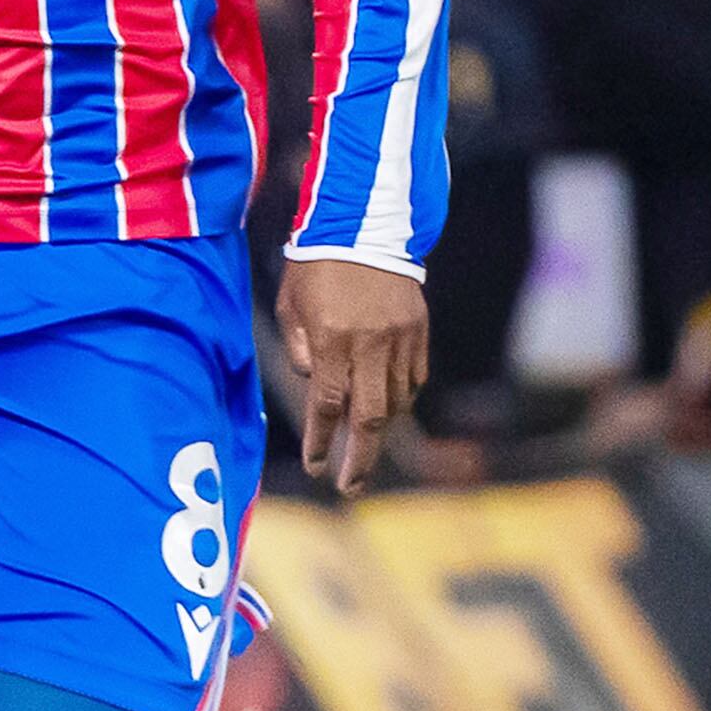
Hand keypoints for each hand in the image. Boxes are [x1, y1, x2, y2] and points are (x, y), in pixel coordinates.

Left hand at [277, 255, 426, 494]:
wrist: (367, 224)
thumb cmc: (317, 264)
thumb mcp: (291, 304)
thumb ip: (300, 348)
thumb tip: (312, 383)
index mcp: (333, 339)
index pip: (327, 405)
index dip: (321, 441)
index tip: (316, 468)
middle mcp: (370, 345)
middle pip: (370, 417)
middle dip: (360, 458)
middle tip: (350, 486)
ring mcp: (400, 339)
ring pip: (395, 401)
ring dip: (379, 428)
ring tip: (363, 445)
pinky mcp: (418, 330)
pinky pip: (413, 378)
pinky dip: (400, 398)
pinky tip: (388, 406)